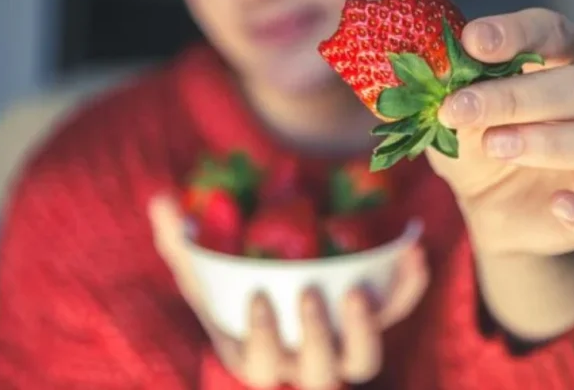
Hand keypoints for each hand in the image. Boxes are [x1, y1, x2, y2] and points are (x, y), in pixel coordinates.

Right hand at [148, 195, 428, 388]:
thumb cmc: (230, 282)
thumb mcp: (201, 265)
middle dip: (317, 339)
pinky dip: (409, 286)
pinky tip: (412, 251)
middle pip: (321, 375)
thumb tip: (160, 201)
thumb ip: (178, 240)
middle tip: (310, 294)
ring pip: (364, 361)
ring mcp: (343, 344)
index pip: (260, 366)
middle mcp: (305, 362)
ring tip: (357, 291)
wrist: (278, 274)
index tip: (259, 299)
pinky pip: (399, 310)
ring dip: (366, 331)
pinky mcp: (375, 318)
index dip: (263, 340)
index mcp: (259, 356)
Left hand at [427, 8, 573, 261]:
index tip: (470, 42)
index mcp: (563, 62)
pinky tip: (560, 208)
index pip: (553, 33)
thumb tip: (421, 65)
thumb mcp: (450, 116)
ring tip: (497, 147)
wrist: (491, 209)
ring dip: (562, 144)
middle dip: (518, 98)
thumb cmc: (475, 141)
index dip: (516, 34)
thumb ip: (442, 90)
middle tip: (463, 111)